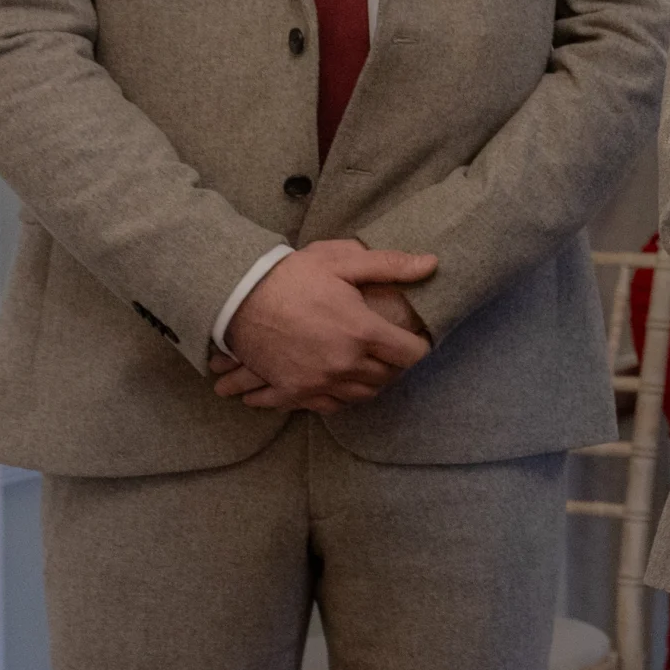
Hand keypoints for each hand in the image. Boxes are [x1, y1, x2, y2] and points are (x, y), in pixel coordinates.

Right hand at [214, 239, 436, 413]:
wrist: (237, 297)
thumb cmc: (292, 276)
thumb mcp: (342, 261)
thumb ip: (390, 265)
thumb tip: (432, 264)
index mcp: (362, 332)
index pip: (411, 355)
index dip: (419, 346)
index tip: (415, 338)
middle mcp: (343, 364)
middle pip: (387, 377)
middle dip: (393, 364)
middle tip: (389, 349)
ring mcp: (317, 382)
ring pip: (360, 396)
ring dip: (368, 382)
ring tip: (365, 364)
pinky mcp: (292, 391)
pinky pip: (326, 407)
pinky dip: (336, 398)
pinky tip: (336, 383)